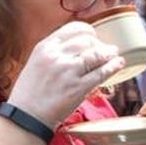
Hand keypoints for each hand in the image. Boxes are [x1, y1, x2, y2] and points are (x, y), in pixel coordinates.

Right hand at [8, 21, 124, 128]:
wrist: (27, 115)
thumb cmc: (29, 92)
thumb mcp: (36, 62)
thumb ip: (53, 52)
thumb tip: (75, 46)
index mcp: (45, 47)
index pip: (73, 29)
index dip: (88, 31)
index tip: (93, 36)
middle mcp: (56, 56)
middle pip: (87, 40)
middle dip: (99, 44)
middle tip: (104, 49)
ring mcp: (68, 71)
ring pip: (96, 54)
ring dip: (109, 53)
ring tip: (114, 55)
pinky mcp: (78, 87)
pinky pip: (101, 73)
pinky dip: (113, 67)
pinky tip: (118, 64)